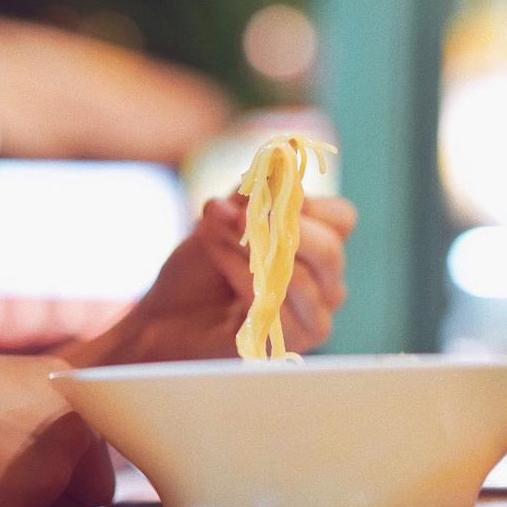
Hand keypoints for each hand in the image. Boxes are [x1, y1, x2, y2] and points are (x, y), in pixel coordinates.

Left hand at [72, 193, 355, 364]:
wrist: (164, 319)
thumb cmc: (199, 271)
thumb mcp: (225, 219)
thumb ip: (253, 195)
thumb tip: (275, 165)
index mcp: (319, 250)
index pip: (342, 218)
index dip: (305, 201)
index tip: (262, 195)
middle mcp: (327, 284)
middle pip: (331, 249)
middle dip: (279, 225)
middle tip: (236, 213)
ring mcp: (315, 316)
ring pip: (304, 276)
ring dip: (251, 247)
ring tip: (212, 231)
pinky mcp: (293, 341)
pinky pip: (277, 300)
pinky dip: (243, 274)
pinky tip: (218, 261)